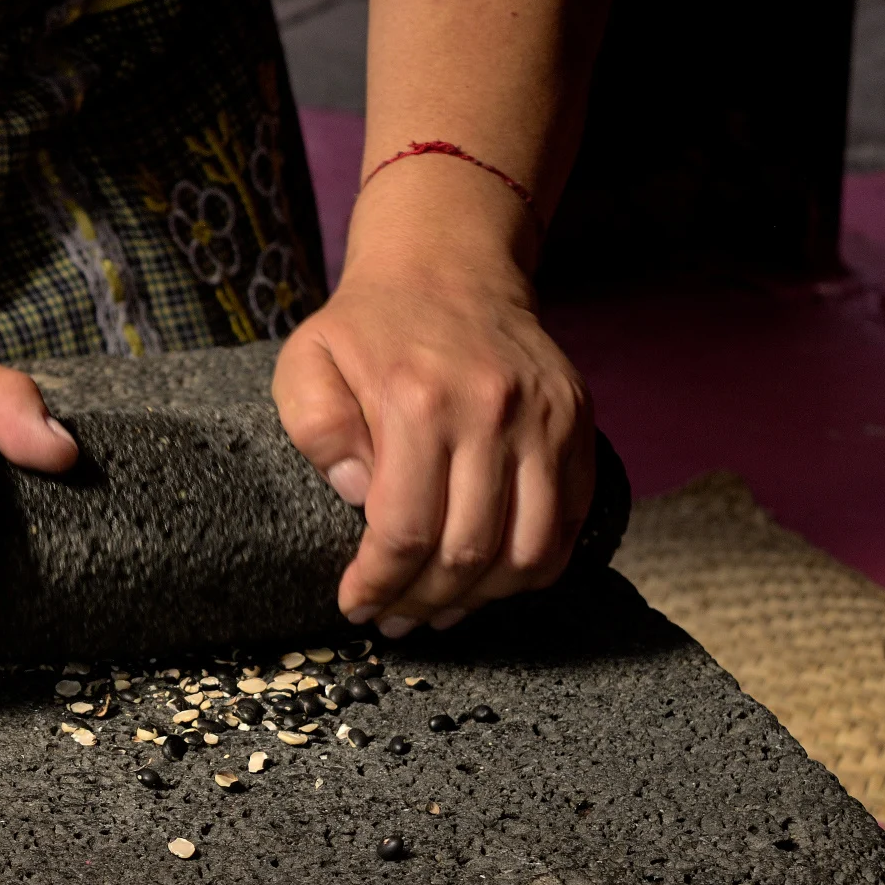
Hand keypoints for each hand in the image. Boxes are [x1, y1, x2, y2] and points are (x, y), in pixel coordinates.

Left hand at [274, 188, 593, 636]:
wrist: (448, 265)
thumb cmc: (368, 327)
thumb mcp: (307, 363)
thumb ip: (318, 431)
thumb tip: (361, 495)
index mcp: (417, 401)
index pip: (405, 530)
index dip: (379, 584)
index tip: (358, 607)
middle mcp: (491, 413)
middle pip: (467, 553)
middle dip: (424, 604)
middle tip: (396, 619)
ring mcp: (545, 421)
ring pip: (528, 553)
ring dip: (481, 600)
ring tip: (441, 609)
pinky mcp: (577, 426)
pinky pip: (569, 526)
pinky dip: (532, 569)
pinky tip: (489, 579)